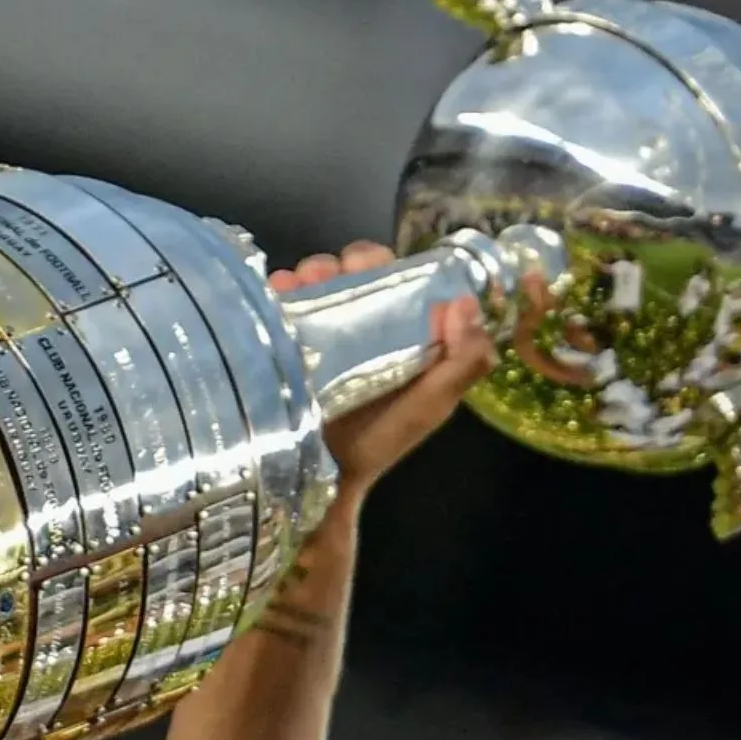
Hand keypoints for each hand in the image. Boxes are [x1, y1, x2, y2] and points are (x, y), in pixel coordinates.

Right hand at [268, 241, 494, 515]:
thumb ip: (462, 361)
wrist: (322, 476)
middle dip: (341, 263)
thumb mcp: (431, 405)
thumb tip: (464, 303)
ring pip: (314, 279)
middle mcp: (361, 324)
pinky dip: (277, 288)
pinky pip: (280, 302)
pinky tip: (276, 293)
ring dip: (307, 273)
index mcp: (401, 331)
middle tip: (326, 276)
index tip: (371, 269)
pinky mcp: (284, 340)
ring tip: (296, 288)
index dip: (387, 265)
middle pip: (352, 270)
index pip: (398, 277)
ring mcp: (319, 330)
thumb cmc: (380, 440)